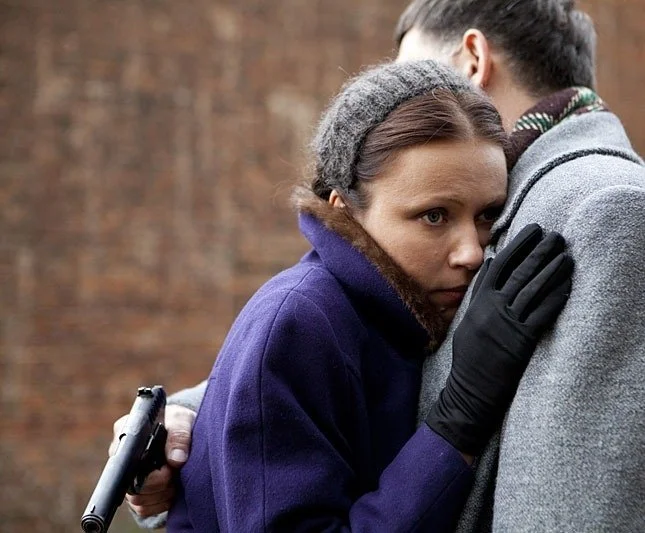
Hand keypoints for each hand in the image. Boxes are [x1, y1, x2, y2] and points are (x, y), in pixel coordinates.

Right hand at [109, 404, 195, 516]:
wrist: (184, 432)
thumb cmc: (179, 422)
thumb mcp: (182, 420)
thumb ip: (179, 436)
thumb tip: (176, 460)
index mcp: (126, 434)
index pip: (124, 460)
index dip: (146, 470)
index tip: (167, 468)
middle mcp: (122, 457)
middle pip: (130, 486)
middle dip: (158, 483)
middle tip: (174, 472)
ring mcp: (127, 477)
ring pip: (137, 500)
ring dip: (161, 494)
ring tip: (174, 479)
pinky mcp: (136, 492)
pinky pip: (143, 509)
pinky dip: (160, 503)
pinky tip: (171, 490)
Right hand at [426, 224, 572, 455]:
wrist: (470, 388)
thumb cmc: (469, 355)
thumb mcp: (468, 318)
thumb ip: (480, 290)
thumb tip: (491, 263)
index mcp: (479, 300)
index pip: (501, 264)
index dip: (519, 245)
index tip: (534, 231)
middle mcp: (492, 307)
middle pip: (520, 272)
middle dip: (540, 251)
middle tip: (556, 236)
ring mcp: (506, 322)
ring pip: (533, 289)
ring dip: (553, 270)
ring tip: (567, 255)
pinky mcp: (521, 339)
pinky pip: (542, 313)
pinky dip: (555, 297)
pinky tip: (567, 285)